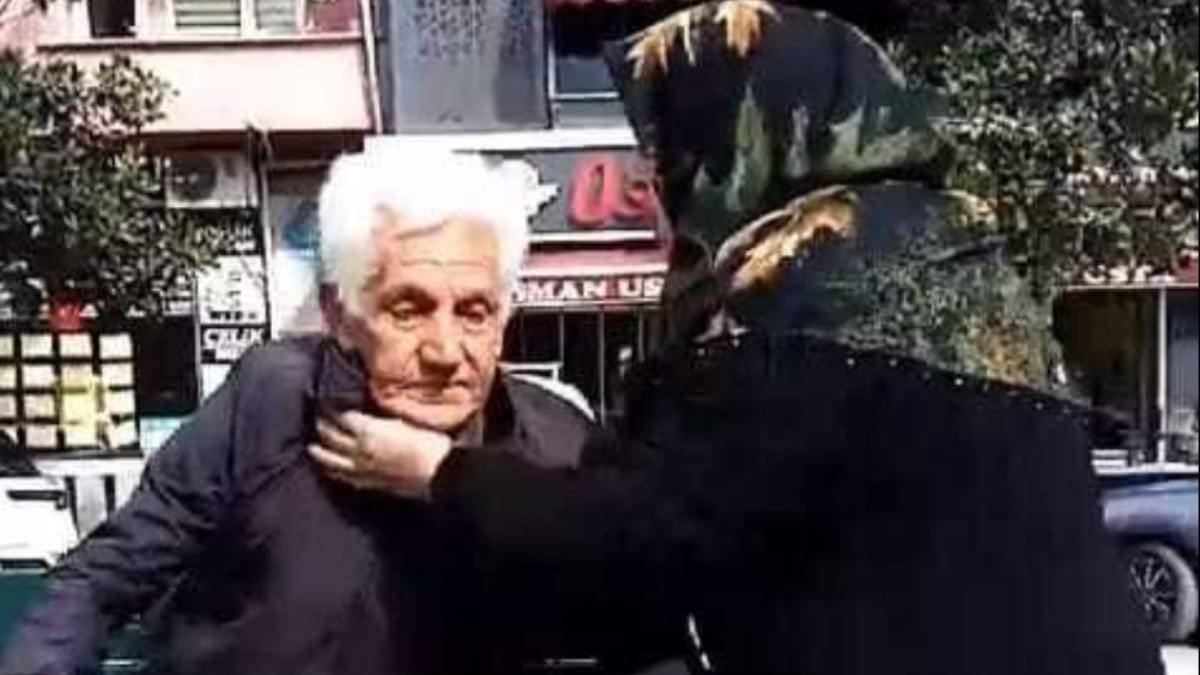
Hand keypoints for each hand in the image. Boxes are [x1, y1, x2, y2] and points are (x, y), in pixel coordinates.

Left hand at [309, 410, 452, 499]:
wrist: (440, 473)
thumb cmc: (429, 442)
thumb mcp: (405, 419)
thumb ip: (381, 417)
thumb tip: (368, 411)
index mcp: (368, 430)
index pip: (341, 415)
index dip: (332, 406)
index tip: (326, 398)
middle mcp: (358, 450)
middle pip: (331, 436)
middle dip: (322, 425)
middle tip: (316, 417)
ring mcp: (361, 468)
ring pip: (331, 460)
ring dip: (320, 452)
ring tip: (312, 446)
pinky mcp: (369, 483)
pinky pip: (345, 477)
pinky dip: (333, 472)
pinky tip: (331, 470)